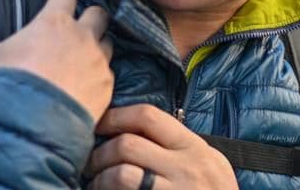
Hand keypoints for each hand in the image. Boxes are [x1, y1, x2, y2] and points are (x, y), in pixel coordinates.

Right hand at [0, 0, 113, 120]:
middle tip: (79, 31)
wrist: (31, 121)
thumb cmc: (7, 82)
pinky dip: (99, 80)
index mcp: (54, 21)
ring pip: (109, 44)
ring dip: (99, 49)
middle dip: (92, 19)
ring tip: (85, 62)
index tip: (57, 6)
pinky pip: (109, 76)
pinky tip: (87, 89)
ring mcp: (98, 61)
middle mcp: (82, 35)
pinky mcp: (107, 87)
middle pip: (99, 14)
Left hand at [86, 105, 236, 189]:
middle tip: (91, 162)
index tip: (100, 124)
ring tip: (96, 183)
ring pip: (122, 175)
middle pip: (128, 145)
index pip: (148, 117)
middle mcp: (186, 169)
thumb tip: (135, 130)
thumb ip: (179, 147)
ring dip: (100, 179)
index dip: (116, 116)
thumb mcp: (209, 165)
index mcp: (195, 148)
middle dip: (100, 152)